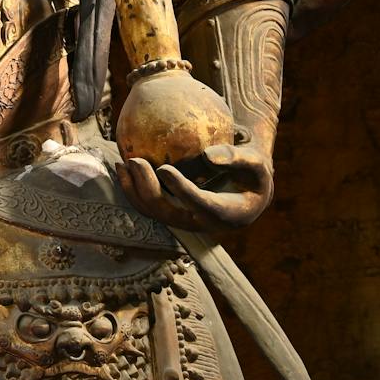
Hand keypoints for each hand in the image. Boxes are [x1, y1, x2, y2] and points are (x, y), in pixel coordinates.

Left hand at [115, 141, 273, 231]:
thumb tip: (206, 155)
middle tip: (135, 161)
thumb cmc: (253, 174)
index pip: (199, 204)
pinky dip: (133, 189)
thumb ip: (236, 158)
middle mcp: (201, 224)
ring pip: (153, 213)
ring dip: (133, 191)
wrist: (248, 195)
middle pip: (168, 212)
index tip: (164, 169)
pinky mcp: (174, 214)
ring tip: (121, 164)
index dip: (181, 190)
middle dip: (147, 189)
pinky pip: (149, 206)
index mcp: (225, 214)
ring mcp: (184, 221)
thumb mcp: (257, 164)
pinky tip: (123, 167)